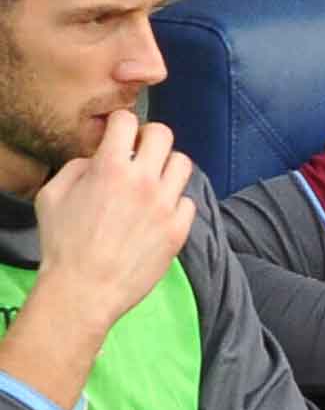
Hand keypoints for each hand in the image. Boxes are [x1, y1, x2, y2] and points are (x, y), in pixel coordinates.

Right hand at [26, 111, 195, 343]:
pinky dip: (174, 202)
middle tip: (138, 152)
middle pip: (163, 134)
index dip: (120, 122)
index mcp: (110, 168)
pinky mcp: (179, 228)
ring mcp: (166, 204)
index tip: (117, 132)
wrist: (84, 289)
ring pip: (183, 164)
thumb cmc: (62, 244)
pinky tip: (158, 212)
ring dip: (166, 166)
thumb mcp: (51, 196)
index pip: (127, 120)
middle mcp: (145, 181)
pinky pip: (188, 201)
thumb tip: (96, 159)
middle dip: (149, 137)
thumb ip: (76, 168)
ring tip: (152, 180)